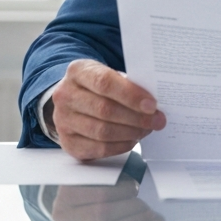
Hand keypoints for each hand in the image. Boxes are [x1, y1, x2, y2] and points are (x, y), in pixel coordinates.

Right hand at [51, 59, 165, 160]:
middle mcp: (65, 95)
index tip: (152, 105)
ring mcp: (63, 120)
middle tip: (157, 120)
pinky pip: (99, 148)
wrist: (72, 100)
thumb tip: (151, 103)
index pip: (105, 83)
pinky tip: (132, 139)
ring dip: (131, 132)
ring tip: (146, 129)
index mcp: (77, 71)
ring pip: (102, 131)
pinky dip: (121, 146)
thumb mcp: (109, 75)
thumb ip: (127, 84)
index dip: (131, 95)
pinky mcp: (68, 142)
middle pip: (104, 109)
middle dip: (137, 117)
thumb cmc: (97, 87)